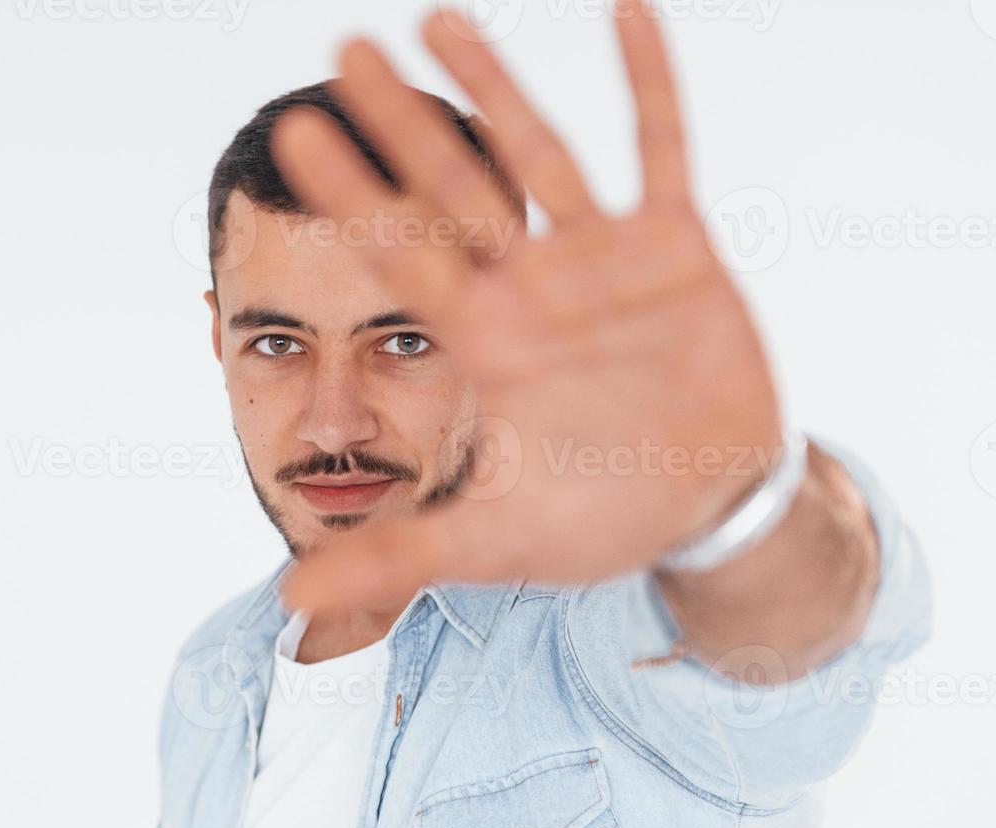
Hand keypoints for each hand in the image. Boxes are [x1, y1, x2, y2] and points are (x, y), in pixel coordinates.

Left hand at [271, 0, 782, 612]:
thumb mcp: (492, 540)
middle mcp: (530, 287)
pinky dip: (648, 82)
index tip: (294, 135)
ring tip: (437, 19)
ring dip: (495, 85)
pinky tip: (624, 8)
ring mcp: (600, 260)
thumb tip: (288, 601)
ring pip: (540, 151)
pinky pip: (663, 147)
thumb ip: (395, 555)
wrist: (707, 504)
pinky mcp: (676, 247)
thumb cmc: (598, 517)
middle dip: (397, 121)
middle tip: (341, 51)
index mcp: (484, 342)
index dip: (349, 195)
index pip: (402, 255)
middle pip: (451, 187)